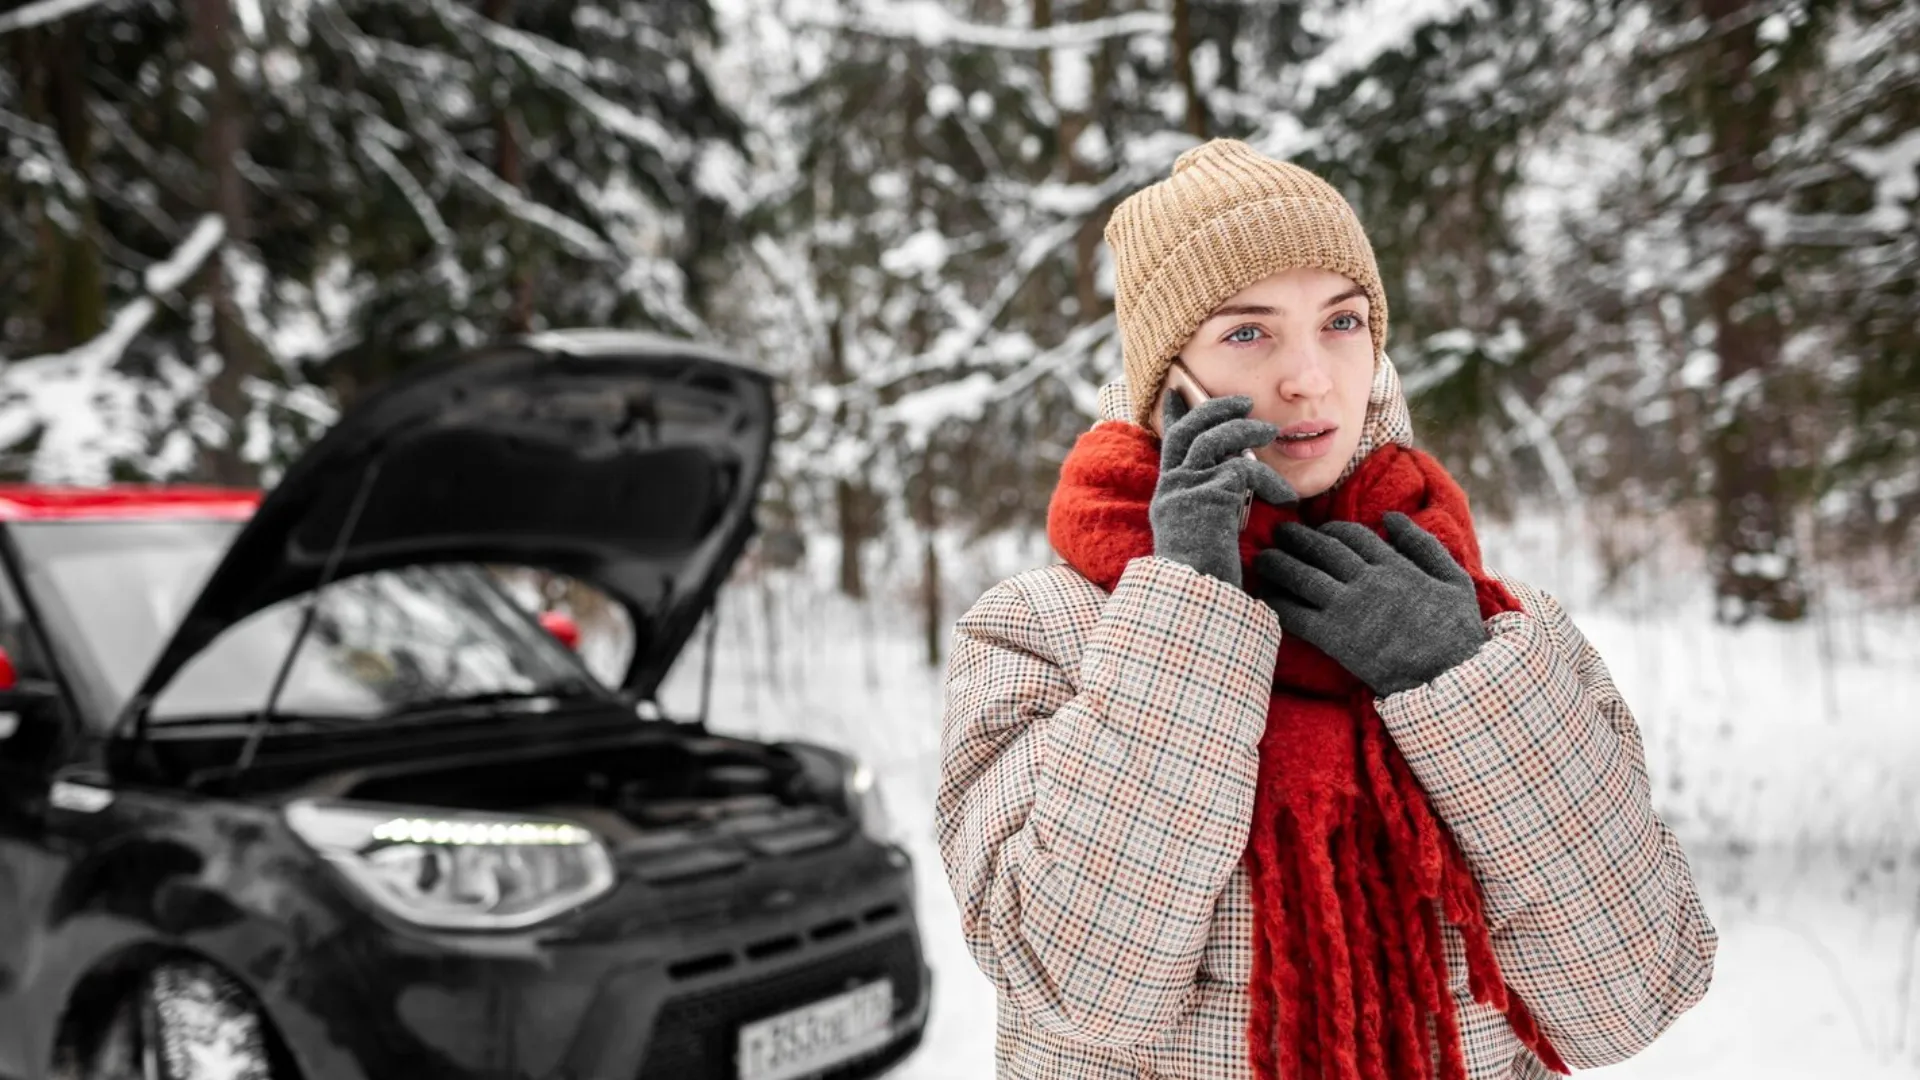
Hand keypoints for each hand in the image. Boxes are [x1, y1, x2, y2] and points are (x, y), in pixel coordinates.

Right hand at [1151, 392, 1297, 588]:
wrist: (1198, 602)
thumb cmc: (1208, 577)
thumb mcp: (1205, 532)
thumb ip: (1211, 503)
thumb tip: (1233, 480)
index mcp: (1169, 495)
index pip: (1168, 444)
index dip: (1175, 415)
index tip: (1178, 391)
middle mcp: (1171, 489)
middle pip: (1187, 431)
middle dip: (1214, 409)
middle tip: (1242, 402)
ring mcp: (1186, 492)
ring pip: (1212, 441)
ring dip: (1244, 430)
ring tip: (1270, 431)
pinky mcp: (1208, 499)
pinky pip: (1242, 471)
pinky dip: (1267, 478)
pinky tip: (1284, 496)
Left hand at [1251, 512, 1486, 695]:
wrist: (1450, 678)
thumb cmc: (1458, 633)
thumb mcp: (1454, 581)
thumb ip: (1423, 546)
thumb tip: (1392, 518)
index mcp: (1394, 566)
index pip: (1352, 536)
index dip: (1331, 530)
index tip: (1319, 532)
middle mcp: (1367, 581)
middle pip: (1321, 550)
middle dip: (1296, 539)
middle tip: (1278, 533)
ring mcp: (1349, 608)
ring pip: (1303, 576)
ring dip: (1278, 565)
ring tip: (1262, 559)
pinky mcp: (1335, 638)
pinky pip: (1296, 615)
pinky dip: (1276, 603)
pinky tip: (1263, 598)